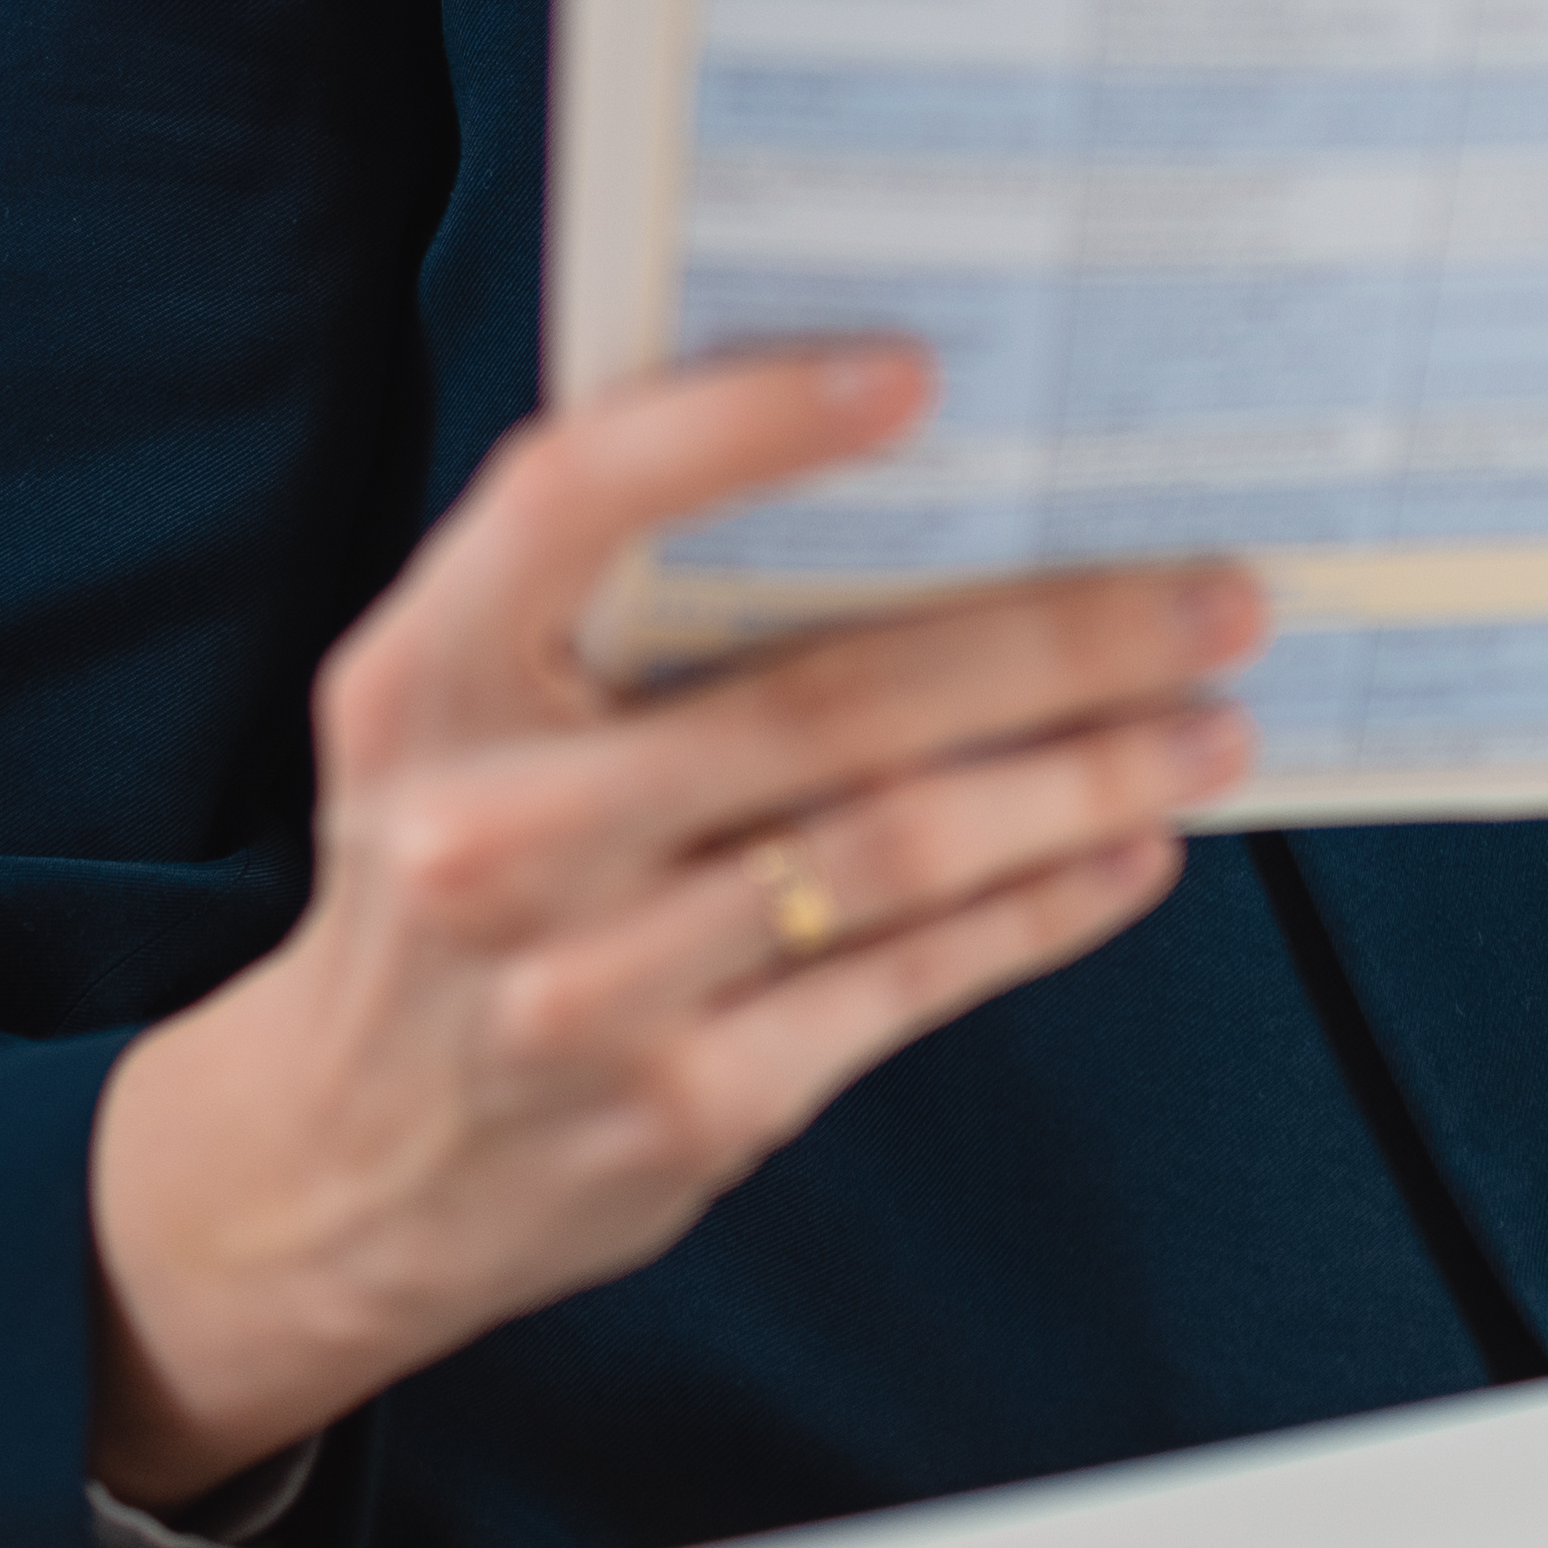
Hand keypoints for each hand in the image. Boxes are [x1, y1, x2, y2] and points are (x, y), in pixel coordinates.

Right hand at [82, 347, 1260, 1503]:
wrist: (338, 1169)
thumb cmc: (438, 877)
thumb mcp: (443, 716)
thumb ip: (595, 605)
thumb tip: (883, 479)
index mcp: (423, 684)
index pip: (574, 501)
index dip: (741, 425)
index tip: (914, 378)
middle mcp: (492, 832)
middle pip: (821, 699)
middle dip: (1053, 637)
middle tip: (1208, 595)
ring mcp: (592, 987)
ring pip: (895, 848)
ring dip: (1083, 774)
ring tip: (1209, 720)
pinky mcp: (689, 1110)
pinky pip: (908, 983)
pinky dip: (1039, 908)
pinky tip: (1128, 850)